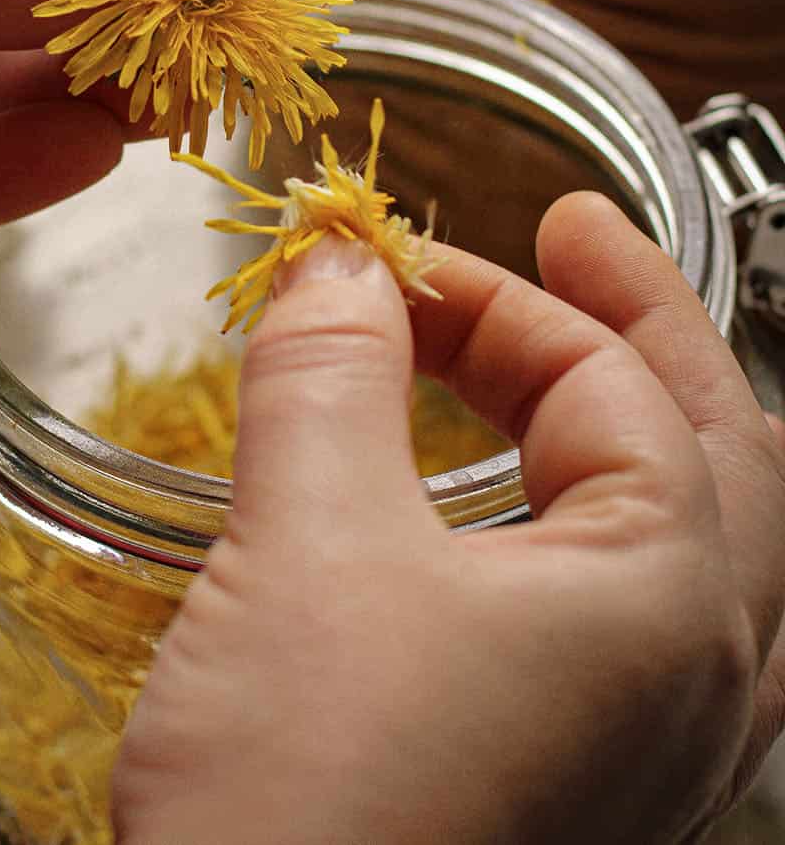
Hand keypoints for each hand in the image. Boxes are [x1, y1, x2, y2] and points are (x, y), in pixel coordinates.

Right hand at [113, 193, 784, 844]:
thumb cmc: (311, 799)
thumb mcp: (307, 541)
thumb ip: (329, 372)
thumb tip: (336, 260)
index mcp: (670, 601)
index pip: (610, 383)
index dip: (493, 297)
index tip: (382, 262)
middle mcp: (699, 678)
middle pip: (718, 444)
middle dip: (634, 326)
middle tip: (569, 238)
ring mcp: (657, 749)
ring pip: (704, 539)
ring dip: (638, 425)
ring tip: (568, 357)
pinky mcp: (588, 790)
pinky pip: (650, 623)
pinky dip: (603, 528)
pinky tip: (551, 521)